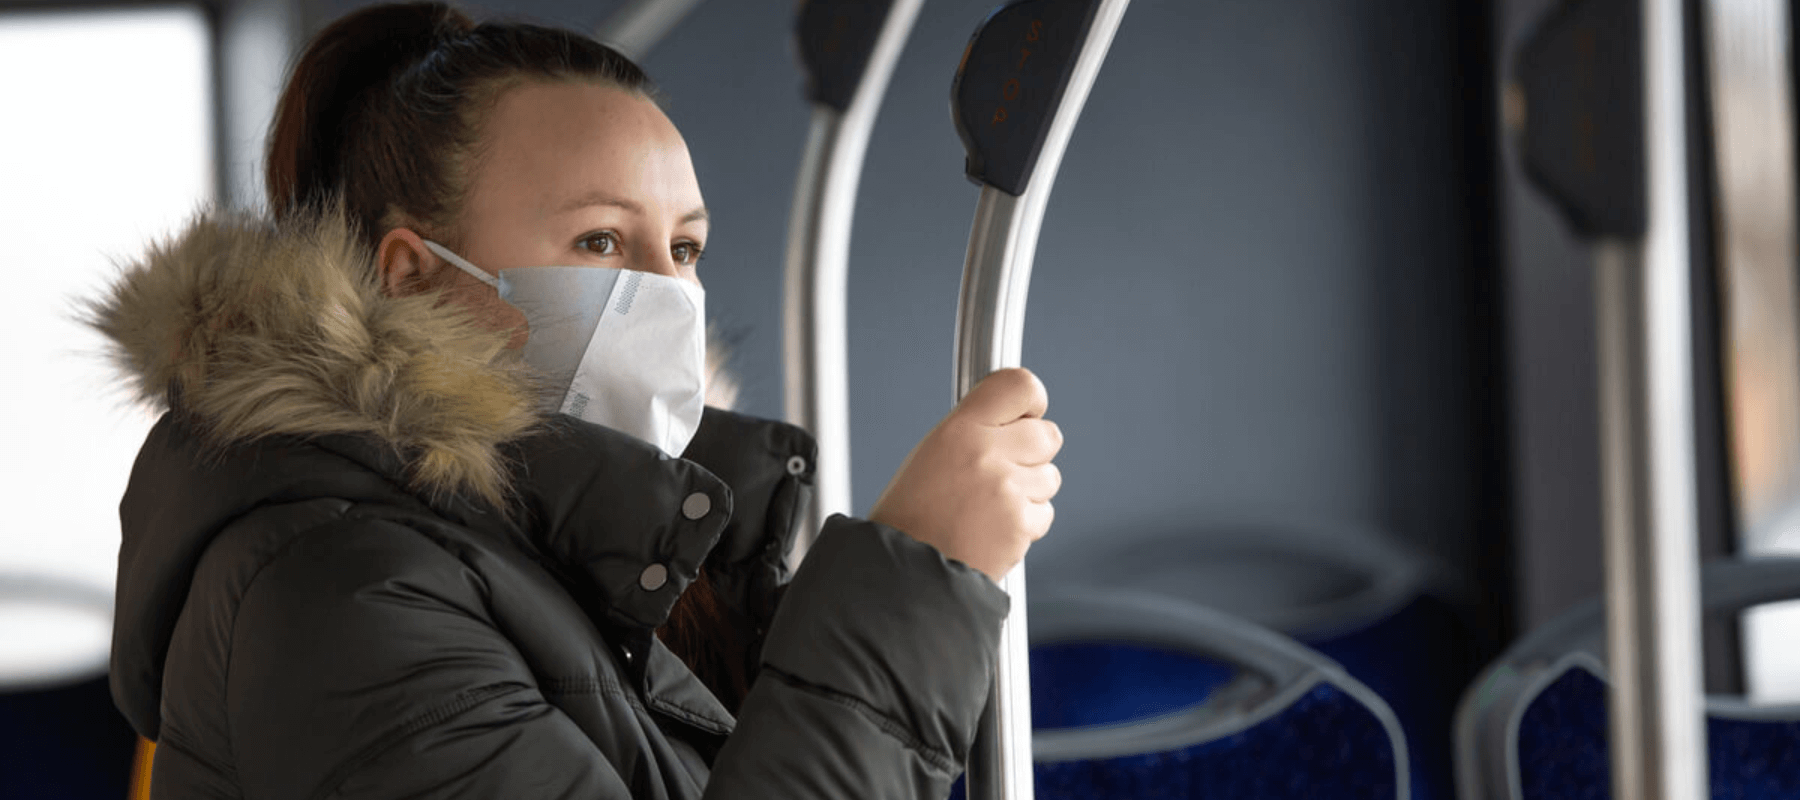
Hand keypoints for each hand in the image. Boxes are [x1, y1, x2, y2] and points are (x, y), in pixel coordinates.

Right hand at [870, 368, 1062, 581]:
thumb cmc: (912, 516)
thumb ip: (976, 432)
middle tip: (1003, 472)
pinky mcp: (1020, 523)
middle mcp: (985, 452)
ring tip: (989, 507)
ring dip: (1029, 491)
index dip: (1031, 400)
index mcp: (959, 429)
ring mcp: (1006, 489)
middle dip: (1033, 452)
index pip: (1019, 385)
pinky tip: (993, 530)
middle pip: (1047, 434)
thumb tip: (1018, 421)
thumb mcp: (932, 455)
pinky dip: (1026, 523)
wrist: (905, 572)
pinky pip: (1044, 512)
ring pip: (1050, 476)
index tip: (1027, 414)